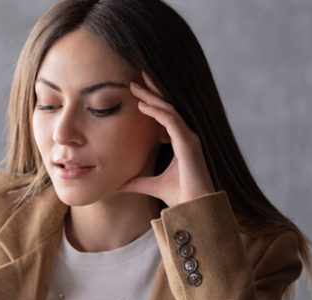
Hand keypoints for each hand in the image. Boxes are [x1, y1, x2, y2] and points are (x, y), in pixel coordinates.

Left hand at [121, 72, 215, 206]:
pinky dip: (157, 112)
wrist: (194, 208)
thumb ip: (135, 182)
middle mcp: (186, 136)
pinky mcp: (188, 143)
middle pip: (167, 107)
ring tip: (135, 85)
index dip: (151, 102)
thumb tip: (117, 185)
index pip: (164, 115)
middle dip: (151, 91)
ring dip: (152, 96)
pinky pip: (171, 121)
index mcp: (180, 141)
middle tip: (135, 77)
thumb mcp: (150, 185)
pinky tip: (143, 105)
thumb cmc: (179, 196)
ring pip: (169, 110)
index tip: (135, 92)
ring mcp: (189, 138)